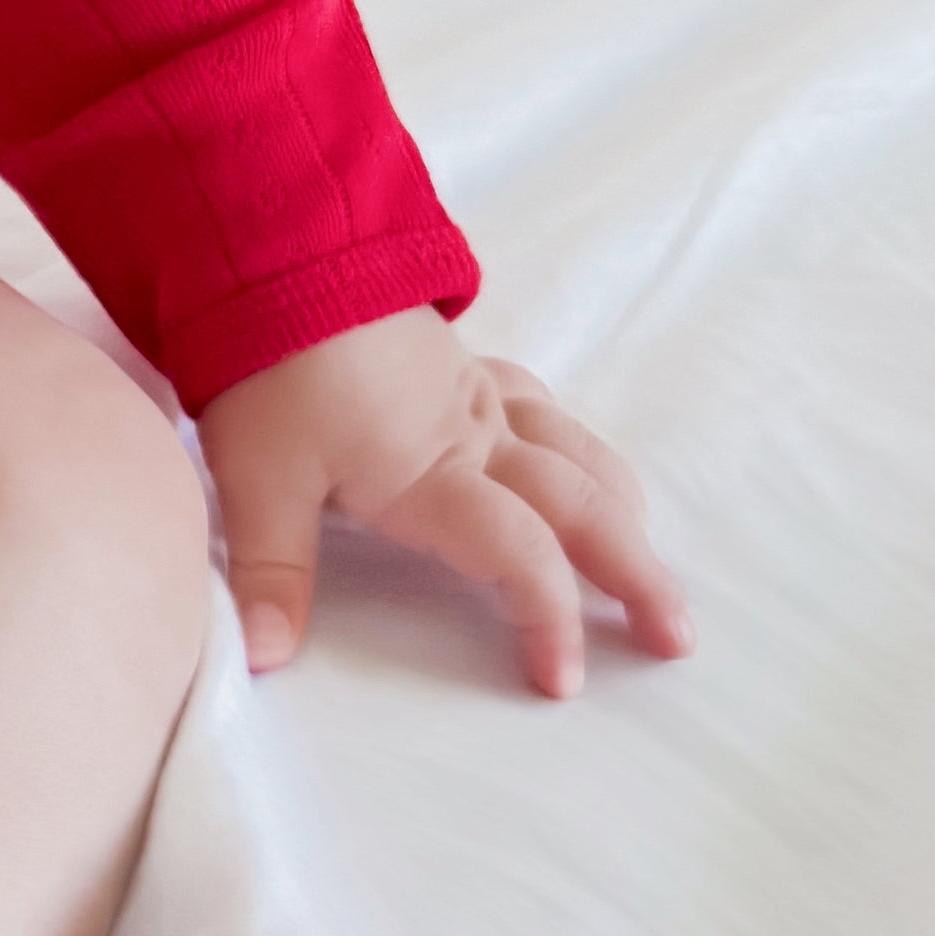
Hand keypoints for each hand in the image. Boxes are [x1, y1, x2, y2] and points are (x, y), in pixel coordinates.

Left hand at [198, 312, 689, 704]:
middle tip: (678, 635)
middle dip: (636, 574)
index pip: (520, 554)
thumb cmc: (267, 367)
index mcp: (434, 473)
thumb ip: (270, 571)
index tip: (564, 682)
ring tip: (649, 560)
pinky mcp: (461, 365)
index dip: (552, 618)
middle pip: (580, 507)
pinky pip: (543, 408)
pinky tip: (576, 462)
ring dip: (622, 511)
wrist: (274, 253)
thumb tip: (265, 661)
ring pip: (577, 453)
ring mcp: (476, 395)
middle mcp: (476, 436)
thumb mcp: (256, 476)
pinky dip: (574, 445)